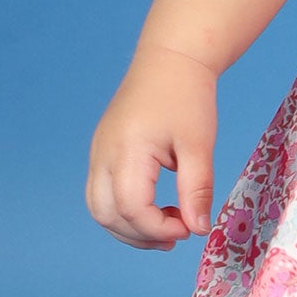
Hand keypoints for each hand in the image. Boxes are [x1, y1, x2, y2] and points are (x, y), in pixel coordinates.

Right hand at [85, 45, 218, 249]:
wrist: (170, 60)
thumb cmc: (186, 96)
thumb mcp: (198, 144)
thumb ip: (197, 188)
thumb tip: (198, 229)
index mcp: (126, 150)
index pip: (130, 208)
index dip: (158, 228)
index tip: (188, 229)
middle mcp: (103, 154)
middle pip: (106, 215)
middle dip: (140, 235)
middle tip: (177, 236)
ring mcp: (98, 153)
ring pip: (99, 208)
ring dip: (129, 227)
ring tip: (167, 228)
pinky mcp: (102, 153)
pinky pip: (102, 194)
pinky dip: (124, 211)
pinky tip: (156, 210)